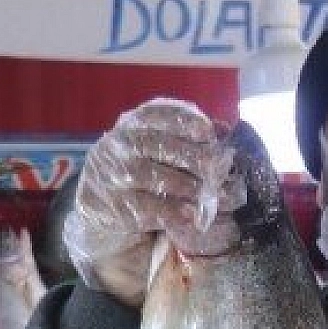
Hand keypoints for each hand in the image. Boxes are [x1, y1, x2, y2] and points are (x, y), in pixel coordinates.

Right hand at [66, 98, 224, 308]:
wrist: (103, 203)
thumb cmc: (144, 169)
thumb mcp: (159, 145)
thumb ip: (188, 136)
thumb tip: (224, 129)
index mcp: (134, 122)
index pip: (159, 113)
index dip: (186, 121)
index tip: (208, 132)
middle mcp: (120, 143)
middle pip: (162, 146)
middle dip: (196, 158)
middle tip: (219, 170)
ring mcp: (113, 173)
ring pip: (155, 177)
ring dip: (188, 187)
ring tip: (209, 195)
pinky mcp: (114, 203)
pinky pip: (148, 207)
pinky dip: (173, 212)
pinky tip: (191, 215)